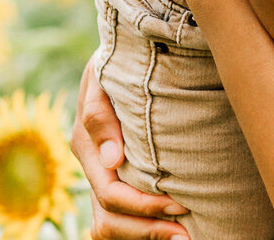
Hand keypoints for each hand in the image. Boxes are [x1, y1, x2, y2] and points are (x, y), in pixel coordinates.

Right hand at [71, 58, 189, 239]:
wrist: (119, 53)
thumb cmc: (117, 60)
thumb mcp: (102, 75)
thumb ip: (100, 114)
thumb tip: (113, 160)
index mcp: (86, 145)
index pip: (110, 193)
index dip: (143, 205)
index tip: (180, 204)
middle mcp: (92, 167)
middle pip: (108, 219)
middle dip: (147, 231)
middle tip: (187, 234)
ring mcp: (100, 176)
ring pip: (108, 226)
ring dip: (144, 237)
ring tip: (182, 238)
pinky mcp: (114, 179)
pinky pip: (117, 220)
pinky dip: (140, 231)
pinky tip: (169, 230)